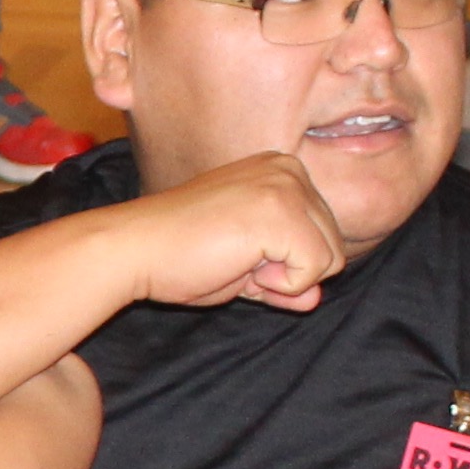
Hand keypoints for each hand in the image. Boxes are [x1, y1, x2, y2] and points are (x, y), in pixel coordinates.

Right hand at [118, 149, 347, 310]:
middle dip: (289, 272)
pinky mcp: (281, 211)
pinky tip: (240, 265)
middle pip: (334, 246)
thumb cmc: (179, 255)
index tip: (236, 256)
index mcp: (280, 170)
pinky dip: (282, 285)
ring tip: (236, 260)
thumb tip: (315, 298)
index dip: (285, 264)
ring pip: (330, 258)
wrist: (135, 250)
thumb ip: (284, 277)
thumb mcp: (245, 268)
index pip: (320, 234)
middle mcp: (289, 169)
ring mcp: (287, 187)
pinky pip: (316, 269)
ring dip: (285, 278)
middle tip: (235, 261)